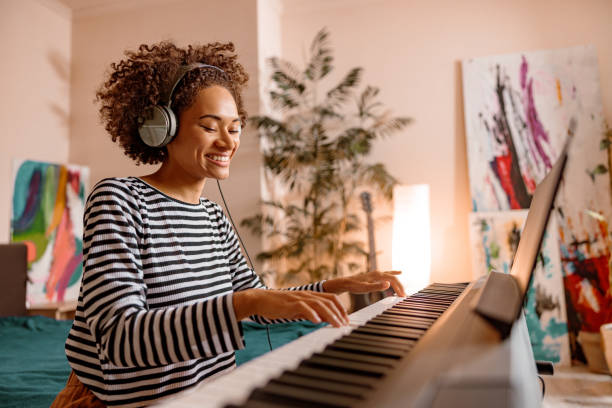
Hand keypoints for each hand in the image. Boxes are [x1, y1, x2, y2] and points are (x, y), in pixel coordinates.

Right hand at [233, 289, 348, 327]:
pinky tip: (317, 321)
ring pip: (319, 304)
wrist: (261, 300)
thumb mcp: (297, 309)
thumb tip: (322, 319)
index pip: (331, 298)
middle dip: (339, 313)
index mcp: (310, 295)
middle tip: (345, 325)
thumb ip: (310, 312)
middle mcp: (307, 295)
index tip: (346, 320)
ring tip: (336, 325)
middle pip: (329, 301)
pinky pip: (303, 307)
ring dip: (330, 315)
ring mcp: (299, 298)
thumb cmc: (279, 306)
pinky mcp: (290, 304)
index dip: (341, 308)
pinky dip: (311, 314)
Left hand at [323, 270, 405, 296]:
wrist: (346, 283)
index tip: (403, 296)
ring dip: (398, 282)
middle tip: (404, 296)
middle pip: (393, 278)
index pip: (393, 279)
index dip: (399, 287)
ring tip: (403, 289)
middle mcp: (378, 273)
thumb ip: (377, 286)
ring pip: (391, 275)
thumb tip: (388, 284)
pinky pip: (387, 273)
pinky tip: (399, 272)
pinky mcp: (375, 276)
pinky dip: (394, 273)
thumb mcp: (365, 288)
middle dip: (400, 287)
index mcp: (378, 275)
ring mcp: (377, 274)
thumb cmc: (354, 286)